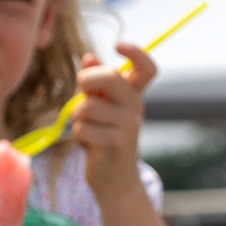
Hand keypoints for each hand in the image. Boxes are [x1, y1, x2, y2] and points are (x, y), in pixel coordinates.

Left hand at [72, 42, 155, 201]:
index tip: (118, 45)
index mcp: (133, 95)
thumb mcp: (100, 107)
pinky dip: (78, 136)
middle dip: (86, 81)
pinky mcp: (115, 144)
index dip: (136, 53)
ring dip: (78, 117)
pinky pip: (82, 128)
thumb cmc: (103, 136)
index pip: (147, 69)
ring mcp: (128, 126)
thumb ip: (95, 84)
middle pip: (108, 77)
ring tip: (88, 129)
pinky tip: (89, 144)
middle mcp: (136, 108)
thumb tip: (88, 57)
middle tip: (83, 93)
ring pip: (86, 106)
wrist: (115, 180)